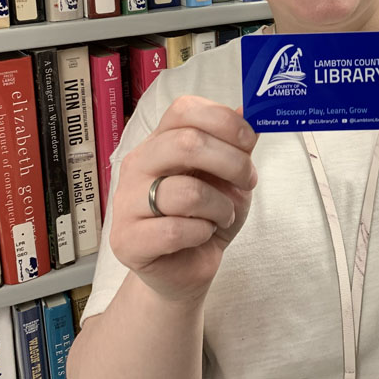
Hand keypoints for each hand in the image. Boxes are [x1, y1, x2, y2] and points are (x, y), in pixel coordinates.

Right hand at [109, 96, 258, 305]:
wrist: (185, 268)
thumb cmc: (206, 216)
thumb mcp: (230, 176)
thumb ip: (237, 144)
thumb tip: (252, 110)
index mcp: (160, 141)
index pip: (184, 110)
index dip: (223, 120)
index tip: (248, 140)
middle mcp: (138, 164)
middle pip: (186, 143)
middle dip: (232, 162)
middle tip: (248, 181)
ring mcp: (126, 201)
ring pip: (187, 192)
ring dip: (220, 206)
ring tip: (222, 215)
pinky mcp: (126, 240)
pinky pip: (175, 230)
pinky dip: (202, 233)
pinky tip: (202, 235)